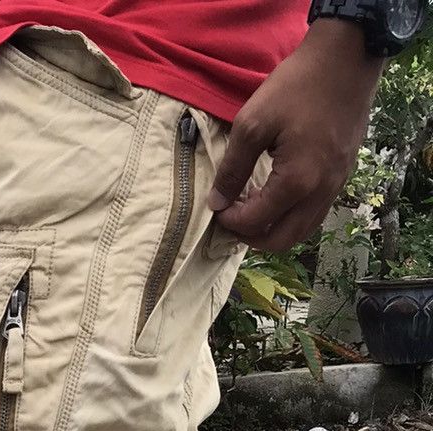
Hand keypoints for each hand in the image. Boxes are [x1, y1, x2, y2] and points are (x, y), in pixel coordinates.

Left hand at [208, 19, 384, 251]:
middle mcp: (320, 191)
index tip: (217, 207)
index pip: (256, 222)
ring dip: (274, 230)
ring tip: (252, 212)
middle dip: (252, 237)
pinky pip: (316, 211)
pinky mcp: (343, 173)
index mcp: (297, 182)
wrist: (347, 56)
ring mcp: (336, 184)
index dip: (230, 221)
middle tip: (232, 219)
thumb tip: (216, 203)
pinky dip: (293, 216)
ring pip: (302, 230)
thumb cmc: (297, 86)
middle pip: (282, 241)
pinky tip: (276, 198)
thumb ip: (232, 169)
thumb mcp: (252, 124)